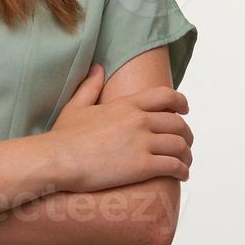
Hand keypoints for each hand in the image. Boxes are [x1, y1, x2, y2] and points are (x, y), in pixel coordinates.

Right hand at [48, 64, 192, 191]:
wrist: (58, 159)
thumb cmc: (63, 137)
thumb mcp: (76, 106)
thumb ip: (90, 86)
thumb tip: (97, 69)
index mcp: (126, 104)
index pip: (166, 96)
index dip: (181, 102)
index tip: (185, 110)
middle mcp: (139, 120)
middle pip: (178, 123)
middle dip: (186, 134)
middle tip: (185, 144)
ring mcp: (142, 143)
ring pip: (180, 145)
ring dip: (186, 155)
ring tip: (184, 163)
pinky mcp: (142, 166)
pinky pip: (174, 166)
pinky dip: (183, 171)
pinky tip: (181, 176)